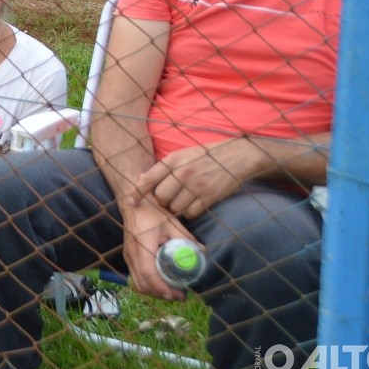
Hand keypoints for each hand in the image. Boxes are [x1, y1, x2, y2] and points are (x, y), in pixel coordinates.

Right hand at [120, 201, 198, 300]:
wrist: (133, 203)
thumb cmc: (153, 212)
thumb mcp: (172, 223)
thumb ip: (186, 238)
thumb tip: (203, 252)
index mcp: (142, 244)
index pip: (147, 271)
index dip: (160, 286)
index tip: (174, 294)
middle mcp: (131, 252)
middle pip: (141, 282)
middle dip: (160, 293)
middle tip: (179, 296)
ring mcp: (127, 255)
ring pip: (137, 282)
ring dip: (153, 291)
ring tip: (171, 292)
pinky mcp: (127, 256)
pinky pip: (135, 277)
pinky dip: (148, 285)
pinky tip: (160, 284)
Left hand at [131, 137, 259, 219]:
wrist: (237, 157)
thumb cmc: (206, 156)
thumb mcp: (182, 155)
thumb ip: (163, 167)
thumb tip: (141, 179)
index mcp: (174, 160)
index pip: (149, 178)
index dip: (138, 192)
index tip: (131, 201)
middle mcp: (183, 173)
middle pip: (160, 197)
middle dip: (162, 201)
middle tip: (168, 198)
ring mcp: (197, 186)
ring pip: (175, 207)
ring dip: (175, 208)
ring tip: (182, 200)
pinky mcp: (210, 197)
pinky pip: (191, 213)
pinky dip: (189, 212)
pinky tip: (194, 204)